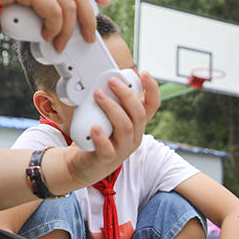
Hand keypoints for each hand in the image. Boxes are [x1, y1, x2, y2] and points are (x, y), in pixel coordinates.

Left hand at [62, 71, 160, 186]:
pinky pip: (107, 148)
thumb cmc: (99, 137)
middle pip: (139, 114)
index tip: (143, 73)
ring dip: (112, 108)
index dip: (152, 89)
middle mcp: (134, 136)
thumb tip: (100, 77)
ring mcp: (122, 148)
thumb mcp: (110, 119)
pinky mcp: (107, 158)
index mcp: (137, 124)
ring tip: (98, 95)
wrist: (86, 165)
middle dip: (126, 95)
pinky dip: (101, 137)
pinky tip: (94, 127)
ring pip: (125, 127)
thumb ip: (111, 102)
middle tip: (111, 81)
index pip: (152, 106)